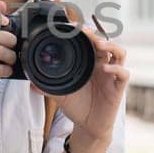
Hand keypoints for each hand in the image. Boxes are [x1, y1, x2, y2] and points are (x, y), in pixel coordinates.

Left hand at [41, 21, 128, 146]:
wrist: (88, 126)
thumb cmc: (78, 107)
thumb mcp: (60, 95)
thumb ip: (46, 88)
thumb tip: (30, 83)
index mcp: (89, 63)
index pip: (90, 42)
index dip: (84, 32)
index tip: (72, 26)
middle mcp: (102, 65)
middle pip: (104, 42)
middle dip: (95, 34)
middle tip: (84, 30)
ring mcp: (112, 75)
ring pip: (119, 52)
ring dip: (111, 45)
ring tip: (99, 44)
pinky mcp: (118, 87)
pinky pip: (123, 74)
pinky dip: (116, 69)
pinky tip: (106, 69)